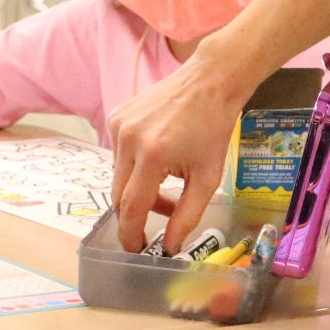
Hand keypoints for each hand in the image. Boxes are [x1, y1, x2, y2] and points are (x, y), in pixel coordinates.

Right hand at [109, 58, 242, 253]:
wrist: (210, 80)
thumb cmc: (214, 127)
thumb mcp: (208, 176)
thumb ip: (186, 216)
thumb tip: (169, 247)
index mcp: (152, 156)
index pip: (131, 208)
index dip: (131, 234)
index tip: (137, 250)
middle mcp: (128, 140)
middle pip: (119, 195)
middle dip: (138, 213)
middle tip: (162, 218)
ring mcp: (118, 125)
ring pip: (118, 176)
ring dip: (138, 188)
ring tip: (169, 183)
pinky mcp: (116, 116)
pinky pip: (118, 155)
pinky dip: (135, 166)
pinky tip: (160, 158)